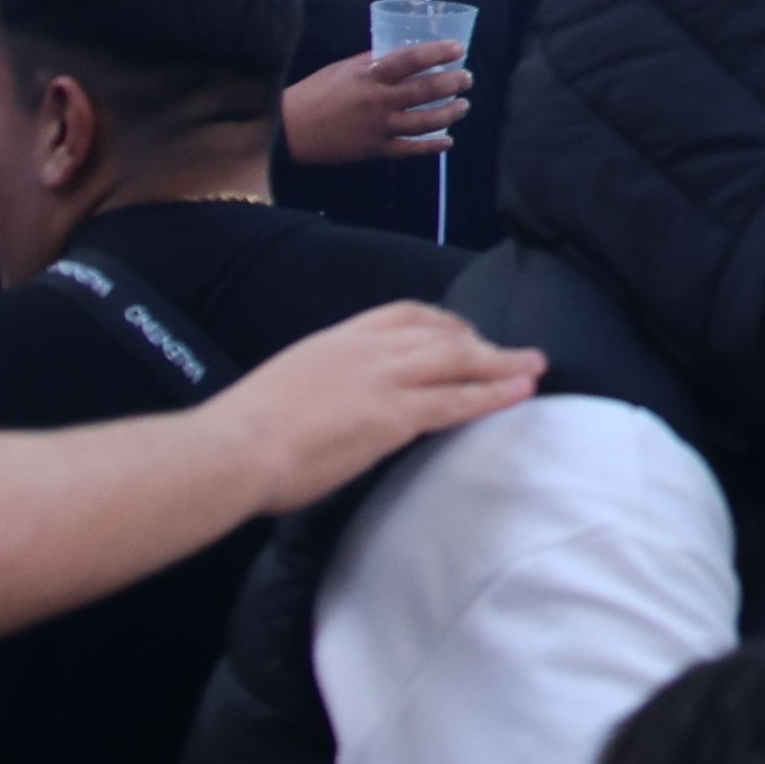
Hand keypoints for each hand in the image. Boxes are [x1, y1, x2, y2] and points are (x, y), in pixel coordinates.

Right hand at [208, 300, 538, 507]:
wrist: (230, 449)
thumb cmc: (242, 434)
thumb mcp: (287, 388)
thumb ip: (320, 388)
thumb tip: (333, 407)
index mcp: (336, 339)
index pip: (402, 314)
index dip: (441, 320)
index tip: (461, 328)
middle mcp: (366, 350)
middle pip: (440, 332)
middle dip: (480, 341)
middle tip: (511, 351)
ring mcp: (382, 380)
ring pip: (458, 362)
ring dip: (502, 363)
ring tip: (535, 365)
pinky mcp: (393, 416)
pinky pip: (456, 401)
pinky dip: (495, 394)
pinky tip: (520, 392)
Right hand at [280, 38, 471, 165]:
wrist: (291, 129)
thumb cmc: (315, 93)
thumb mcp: (342, 69)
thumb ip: (371, 61)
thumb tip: (396, 52)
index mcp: (369, 76)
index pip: (410, 60)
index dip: (437, 53)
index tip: (459, 48)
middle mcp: (378, 101)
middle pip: (425, 91)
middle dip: (452, 84)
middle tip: (468, 79)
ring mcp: (379, 128)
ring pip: (425, 122)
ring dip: (450, 114)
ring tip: (464, 106)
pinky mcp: (376, 150)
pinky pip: (411, 149)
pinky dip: (432, 146)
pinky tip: (448, 141)